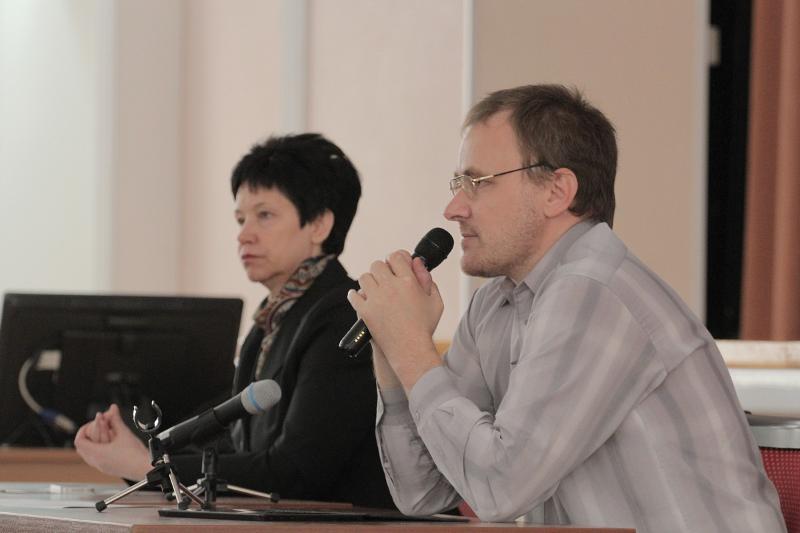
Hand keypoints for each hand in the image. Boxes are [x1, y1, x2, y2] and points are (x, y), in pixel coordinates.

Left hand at [74, 404, 150, 479]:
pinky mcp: (107, 469)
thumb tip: (112, 409)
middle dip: (88, 435)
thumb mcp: (124, 433)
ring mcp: (101, 467)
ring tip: (103, 434)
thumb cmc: (135, 455)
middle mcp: (96, 462)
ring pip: (87, 454)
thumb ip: (116, 419)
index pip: (79, 441)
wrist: (144, 468)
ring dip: (93, 442)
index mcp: (97, 454)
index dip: (83, 429)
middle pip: (81, 448)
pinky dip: (98, 449)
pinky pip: (95, 459)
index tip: (91, 423)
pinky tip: (109, 444)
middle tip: (96, 428)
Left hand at [348, 250, 443, 390]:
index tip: (397, 265)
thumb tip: (416, 262)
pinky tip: (362, 298)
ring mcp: (375, 299)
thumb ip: (427, 279)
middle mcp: (390, 287)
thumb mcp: (435, 301)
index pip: (396, 256)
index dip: (397, 258)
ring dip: (369, 281)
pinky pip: (354, 295)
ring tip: (375, 290)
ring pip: (364, 277)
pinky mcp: (365, 311)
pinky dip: (356, 296)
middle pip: (377, 265)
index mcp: (408, 281)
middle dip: (382, 270)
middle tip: (386, 280)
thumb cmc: (424, 327)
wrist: (410, 351)